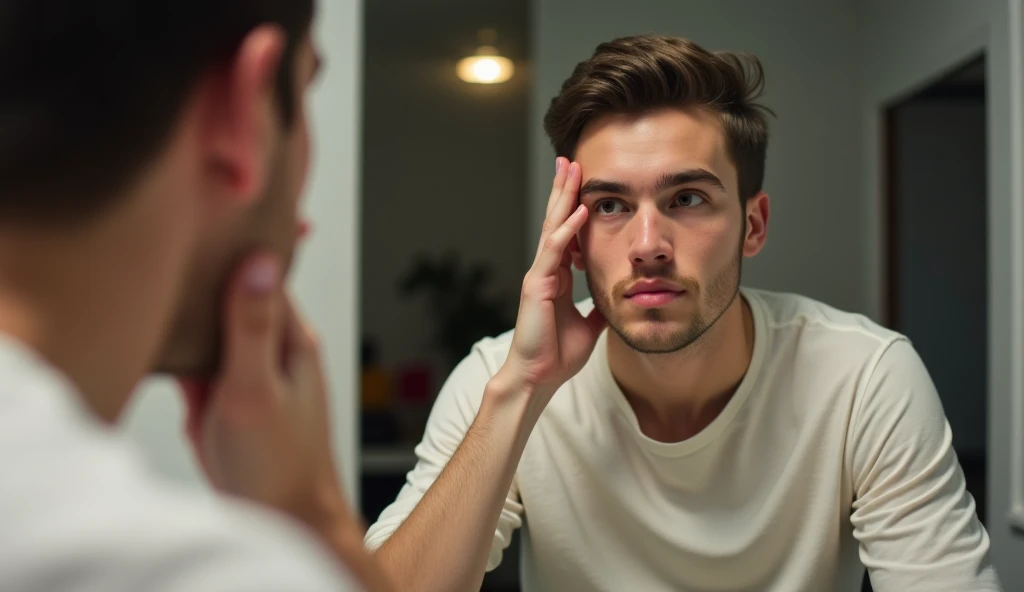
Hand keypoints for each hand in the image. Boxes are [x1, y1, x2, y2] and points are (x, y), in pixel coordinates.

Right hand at [178, 253, 347, 527]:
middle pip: (229, 293)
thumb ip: (252, 326)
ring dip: (184, 313)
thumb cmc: (280, 460)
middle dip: (200, 274)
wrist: (279, 516)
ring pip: (208, 325)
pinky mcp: (218, 393)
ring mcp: (241, 369)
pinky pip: (192, 360)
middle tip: (164, 244)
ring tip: (153, 283)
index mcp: (289, 336)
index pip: (264, 270)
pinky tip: (154, 338)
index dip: (233, 243)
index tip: (201, 218)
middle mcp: (267, 346)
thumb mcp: (258, 386)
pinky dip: (174, 351)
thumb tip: (260, 260)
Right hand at [497, 157, 605, 399]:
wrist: (538, 377)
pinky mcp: (536, 284)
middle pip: (556, 220)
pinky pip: (554, 250)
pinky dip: (568, 229)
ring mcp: (539, 274)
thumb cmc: (557, 354)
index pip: (566, 232)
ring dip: (563, 196)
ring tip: (571, 169)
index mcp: (557, 276)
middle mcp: (546, 269)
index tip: (583, 182)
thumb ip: (599, 306)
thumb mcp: (590, 325)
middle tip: (570, 159)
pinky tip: (581, 210)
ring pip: (552, 226)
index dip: (573, 206)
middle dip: (564, 189)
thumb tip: (619, 298)